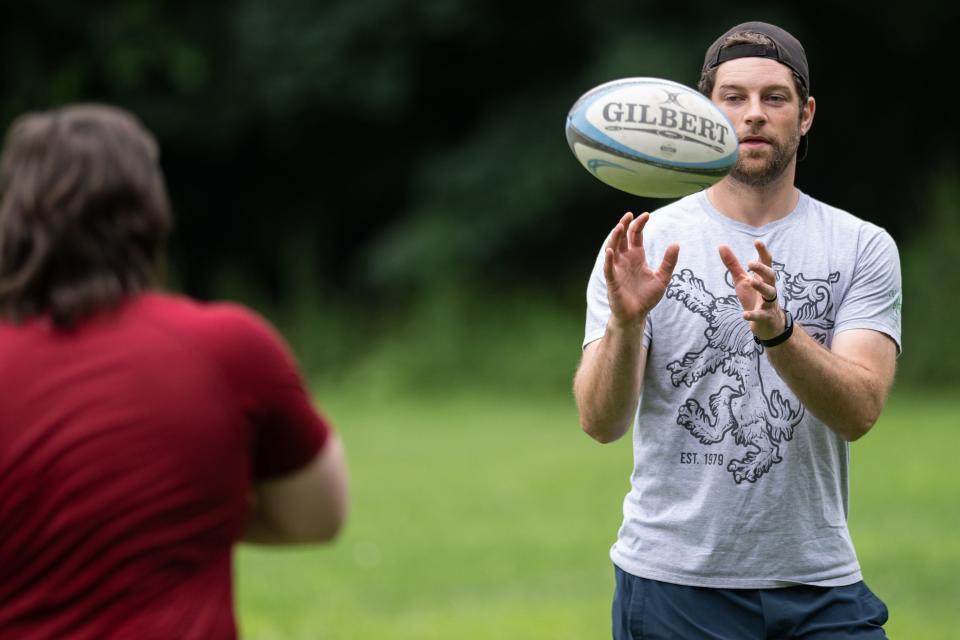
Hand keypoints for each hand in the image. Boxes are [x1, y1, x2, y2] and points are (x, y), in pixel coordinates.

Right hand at [603, 212, 679, 329]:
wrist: (636, 315)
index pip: (635, 235)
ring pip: (613, 249)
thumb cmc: (646, 297)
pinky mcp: (613, 281)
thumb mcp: (662, 278)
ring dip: (615, 238)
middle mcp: (625, 260)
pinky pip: (609, 269)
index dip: (639, 224)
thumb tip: (676, 244)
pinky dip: (609, 260)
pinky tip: (611, 251)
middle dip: (624, 225)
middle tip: (629, 214)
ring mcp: (617, 269)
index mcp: (637, 256)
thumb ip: (668, 262)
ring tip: (620, 226)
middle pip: (622, 238)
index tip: (646, 215)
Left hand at [718, 240, 784, 339]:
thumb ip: (733, 264)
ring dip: (761, 287)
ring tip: (751, 281)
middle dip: (762, 269)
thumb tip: (721, 245)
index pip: (766, 263)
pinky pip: (761, 315)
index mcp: (763, 278)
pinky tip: (744, 315)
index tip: (757, 241)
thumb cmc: (753, 297)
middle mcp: (769, 288)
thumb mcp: (741, 280)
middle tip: (750, 263)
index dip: (763, 252)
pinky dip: (753, 315)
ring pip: (769, 293)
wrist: (766, 324)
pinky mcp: (765, 317)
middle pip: (770, 276)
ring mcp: (769, 303)